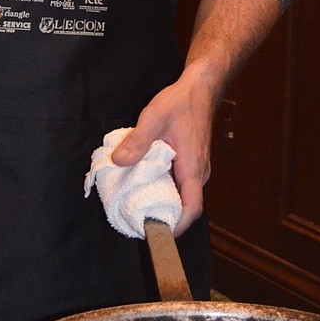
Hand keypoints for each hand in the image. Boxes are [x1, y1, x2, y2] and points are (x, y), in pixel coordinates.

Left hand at [110, 60, 217, 235]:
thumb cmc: (181, 102)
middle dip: (164, 216)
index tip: (156, 232)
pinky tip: (147, 180)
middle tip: (138, 218)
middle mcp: (199, 172)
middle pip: (185, 205)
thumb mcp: (154, 118)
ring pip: (182, 194)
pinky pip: (180, 182)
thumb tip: (118, 161)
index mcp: (192, 167)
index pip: (191, 208)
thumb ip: (137, 141)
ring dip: (163, 200)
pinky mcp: (192, 161)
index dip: (176, 225)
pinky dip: (165, 186)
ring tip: (138, 202)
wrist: (201, 88)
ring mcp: (197, 167)